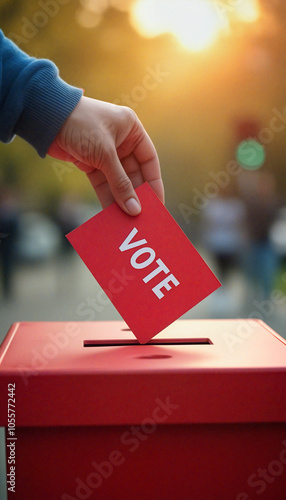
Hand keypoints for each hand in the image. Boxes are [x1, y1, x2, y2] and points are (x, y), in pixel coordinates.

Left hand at [48, 96, 163, 214]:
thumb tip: (134, 209)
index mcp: (132, 130)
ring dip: (121, 199)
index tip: (157, 204)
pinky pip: (103, 184)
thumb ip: (121, 183)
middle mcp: (121, 141)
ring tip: (126, 220)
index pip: (149, 161)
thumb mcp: (105, 154)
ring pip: (118, 181)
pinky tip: (110, 213)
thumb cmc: (81, 125)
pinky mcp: (90, 163)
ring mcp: (105, 153)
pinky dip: (107, 197)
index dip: (154, 183)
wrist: (46, 118)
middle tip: (141, 217)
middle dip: (136, 195)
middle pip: (134, 174)